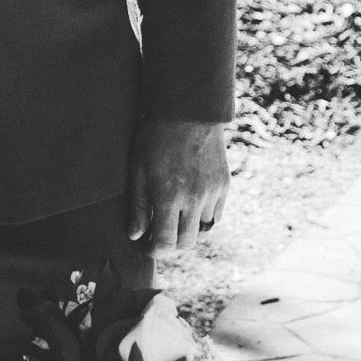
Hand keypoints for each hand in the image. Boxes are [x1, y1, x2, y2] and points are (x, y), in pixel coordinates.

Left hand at [127, 118, 229, 252]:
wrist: (188, 111)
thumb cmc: (155, 138)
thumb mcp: (138, 169)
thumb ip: (138, 206)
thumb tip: (136, 235)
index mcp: (169, 196)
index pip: (166, 243)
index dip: (154, 250)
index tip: (146, 245)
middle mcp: (194, 199)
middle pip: (186, 243)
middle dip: (171, 245)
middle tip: (158, 235)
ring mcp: (212, 193)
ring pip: (203, 230)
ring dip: (188, 231)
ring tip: (174, 219)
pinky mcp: (224, 185)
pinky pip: (216, 215)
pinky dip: (203, 218)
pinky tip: (190, 207)